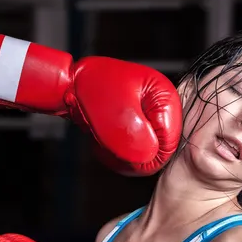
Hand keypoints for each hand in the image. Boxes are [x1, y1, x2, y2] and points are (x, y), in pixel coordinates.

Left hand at [0, 34, 181, 175]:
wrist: (70, 84)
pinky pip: (137, 152)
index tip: (124, 146)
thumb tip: (148, 157)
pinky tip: (108, 140)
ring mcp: (152, 117)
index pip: (170, 143)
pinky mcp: (141, 125)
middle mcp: (164, 107)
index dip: (147, 152)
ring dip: (126, 154)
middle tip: (112, 140)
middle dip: (135, 153)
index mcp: (166, 97)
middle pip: (160, 150)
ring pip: (147, 154)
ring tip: (108, 137)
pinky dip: (121, 152)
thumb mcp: (114, 114)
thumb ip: (135, 137)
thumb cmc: (91, 89)